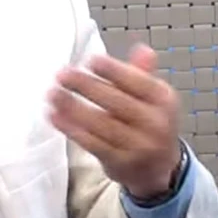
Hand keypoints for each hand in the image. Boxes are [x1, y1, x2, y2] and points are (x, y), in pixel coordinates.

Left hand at [48, 42, 182, 200]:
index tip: (91, 60)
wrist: (160, 168)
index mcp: (163, 100)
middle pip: (117, 102)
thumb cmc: (150, 124)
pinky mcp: (120, 163)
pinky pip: (92, 144)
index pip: (138, 82)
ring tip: (53, 94)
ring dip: (74, 108)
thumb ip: (142, 75)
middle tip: (63, 74)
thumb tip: (142, 49)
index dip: (114, 71)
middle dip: (87, 87)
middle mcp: (155, 124)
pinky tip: (56, 117)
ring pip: (102, 124)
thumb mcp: (153, 99)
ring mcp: (138, 146)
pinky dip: (72, 130)